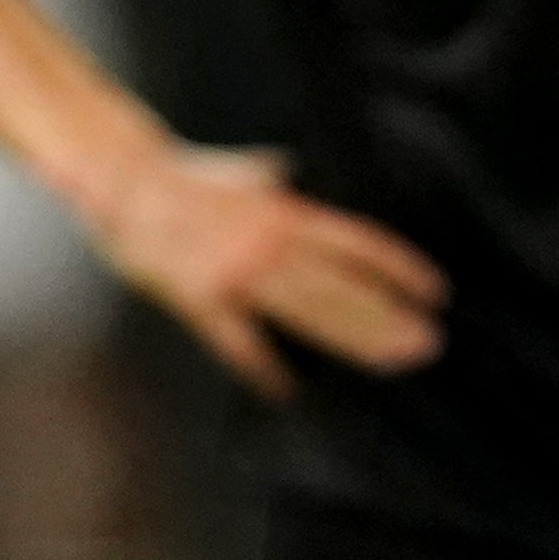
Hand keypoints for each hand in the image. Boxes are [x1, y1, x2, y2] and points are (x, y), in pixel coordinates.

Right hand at [71, 144, 442, 400]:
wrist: (125, 183)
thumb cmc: (183, 175)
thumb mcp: (241, 169)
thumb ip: (269, 177)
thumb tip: (288, 170)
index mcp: (285, 211)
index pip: (358, 242)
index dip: (399, 268)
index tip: (433, 291)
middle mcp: (271, 244)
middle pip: (344, 287)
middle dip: (389, 317)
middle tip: (428, 344)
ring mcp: (238, 275)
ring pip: (308, 315)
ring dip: (353, 340)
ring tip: (391, 362)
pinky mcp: (203, 300)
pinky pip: (240, 343)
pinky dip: (263, 367)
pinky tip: (288, 390)